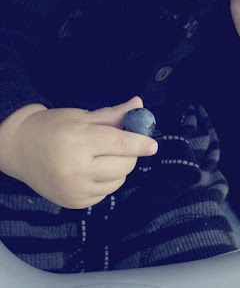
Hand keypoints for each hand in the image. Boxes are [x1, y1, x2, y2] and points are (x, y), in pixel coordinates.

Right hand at [0, 97, 157, 208]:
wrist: (18, 149)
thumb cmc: (52, 127)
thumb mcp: (82, 116)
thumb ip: (114, 114)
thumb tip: (139, 104)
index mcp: (79, 141)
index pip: (122, 144)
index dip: (141, 143)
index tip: (153, 145)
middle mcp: (76, 168)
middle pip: (125, 165)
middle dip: (130, 154)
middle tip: (121, 144)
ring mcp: (75, 188)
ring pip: (118, 181)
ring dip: (119, 168)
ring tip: (101, 156)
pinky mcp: (74, 202)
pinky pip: (106, 193)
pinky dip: (107, 181)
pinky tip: (91, 170)